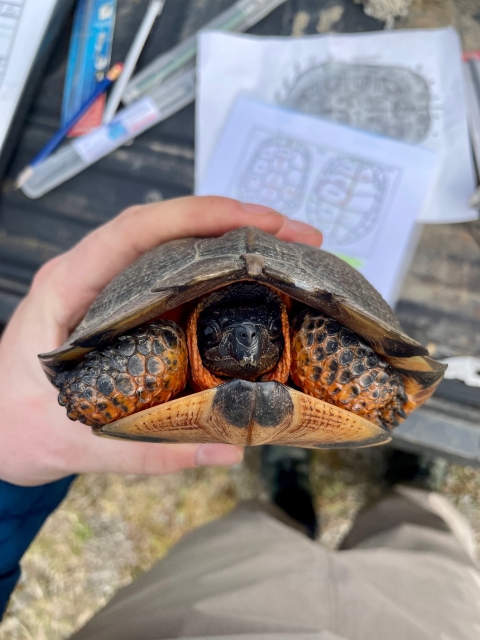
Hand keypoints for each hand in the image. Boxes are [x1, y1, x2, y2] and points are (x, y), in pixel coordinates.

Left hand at [0, 196, 321, 485]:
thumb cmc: (12, 431)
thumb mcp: (73, 445)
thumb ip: (147, 449)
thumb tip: (230, 448)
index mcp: (66, 288)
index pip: (136, 230)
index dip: (199, 216)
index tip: (259, 222)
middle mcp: (91, 276)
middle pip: (167, 228)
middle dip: (234, 223)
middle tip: (298, 238)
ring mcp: (110, 289)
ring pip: (174, 245)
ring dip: (231, 241)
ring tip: (287, 253)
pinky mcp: (126, 308)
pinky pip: (174, 275)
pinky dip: (216, 270)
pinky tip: (252, 281)